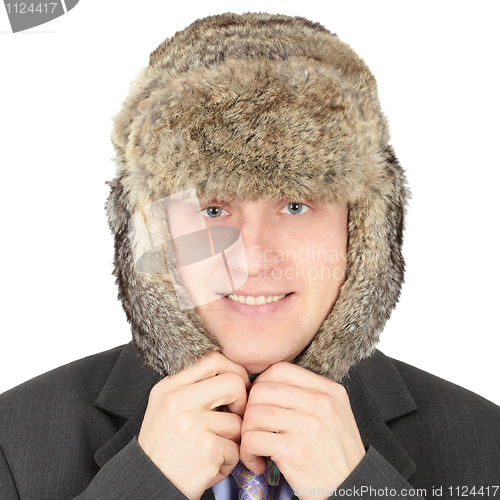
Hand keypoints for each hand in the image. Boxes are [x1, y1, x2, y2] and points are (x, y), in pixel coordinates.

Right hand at [138, 352, 249, 499]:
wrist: (148, 487)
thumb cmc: (164, 449)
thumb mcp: (167, 408)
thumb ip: (193, 388)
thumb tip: (233, 375)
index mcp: (169, 387)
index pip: (213, 359)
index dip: (233, 371)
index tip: (236, 388)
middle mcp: (178, 400)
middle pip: (233, 382)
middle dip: (241, 401)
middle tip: (233, 418)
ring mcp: (192, 423)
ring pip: (237, 421)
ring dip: (232, 441)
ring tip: (212, 451)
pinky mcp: (206, 448)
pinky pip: (236, 449)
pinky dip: (228, 462)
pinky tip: (209, 467)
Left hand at [240, 362, 364, 498]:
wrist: (353, 490)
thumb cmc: (336, 453)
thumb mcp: (334, 413)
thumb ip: (306, 395)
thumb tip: (266, 386)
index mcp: (328, 390)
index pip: (280, 369)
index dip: (262, 384)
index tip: (260, 403)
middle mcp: (320, 402)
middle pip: (262, 390)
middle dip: (249, 410)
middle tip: (254, 428)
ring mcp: (308, 425)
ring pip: (253, 414)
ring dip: (247, 433)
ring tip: (255, 447)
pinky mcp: (294, 450)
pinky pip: (253, 440)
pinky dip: (248, 453)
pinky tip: (258, 462)